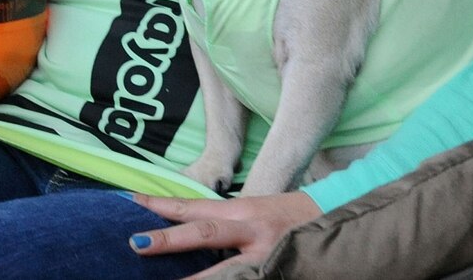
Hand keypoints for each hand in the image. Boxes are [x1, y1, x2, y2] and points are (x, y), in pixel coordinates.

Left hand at [128, 190, 318, 277]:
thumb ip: (226, 225)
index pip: (193, 207)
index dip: (161, 205)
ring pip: (226, 269)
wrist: (342, 219)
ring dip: (198, 279)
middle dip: (169, 239)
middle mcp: (251, 230)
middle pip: (204, 232)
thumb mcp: (256, 214)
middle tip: (136, 245)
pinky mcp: (281, 273)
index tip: (130, 201)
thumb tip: (189, 231)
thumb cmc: (293, 218)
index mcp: (241, 211)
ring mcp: (267, 255)